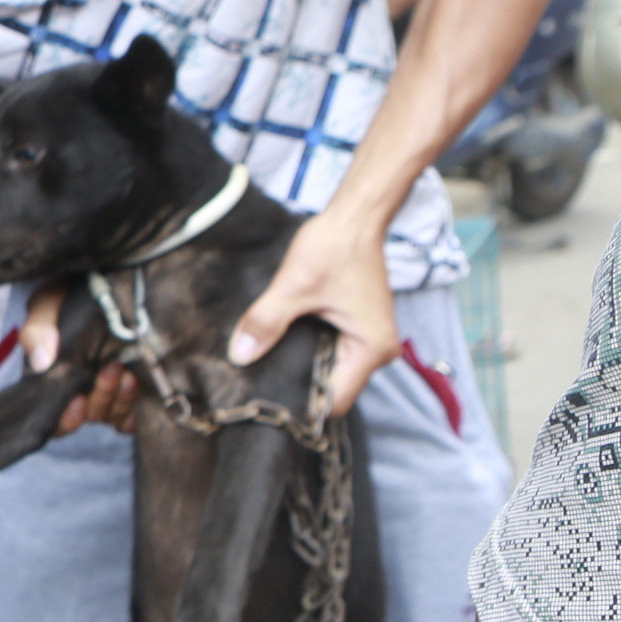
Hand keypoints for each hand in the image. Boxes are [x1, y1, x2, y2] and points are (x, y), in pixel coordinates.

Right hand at [18, 294, 137, 432]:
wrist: (96, 281)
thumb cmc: (65, 297)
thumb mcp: (46, 306)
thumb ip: (37, 332)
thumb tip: (43, 364)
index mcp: (55, 380)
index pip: (56, 420)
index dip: (67, 419)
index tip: (78, 399)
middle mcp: (81, 392)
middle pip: (91, 415)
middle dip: (103, 395)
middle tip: (114, 367)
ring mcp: (109, 394)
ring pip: (115, 415)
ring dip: (123, 399)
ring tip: (131, 372)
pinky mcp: (135, 391)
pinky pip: (137, 415)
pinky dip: (140, 409)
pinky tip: (144, 389)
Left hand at [226, 209, 396, 416]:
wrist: (354, 218)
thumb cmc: (334, 247)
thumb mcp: (293, 287)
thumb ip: (267, 322)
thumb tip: (241, 355)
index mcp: (372, 348)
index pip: (335, 400)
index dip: (304, 403)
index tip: (270, 397)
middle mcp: (379, 351)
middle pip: (334, 389)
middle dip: (301, 386)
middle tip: (262, 381)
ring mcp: (371, 340)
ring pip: (332, 371)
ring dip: (305, 366)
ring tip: (271, 363)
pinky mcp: (360, 328)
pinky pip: (334, 352)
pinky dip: (312, 350)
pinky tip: (286, 344)